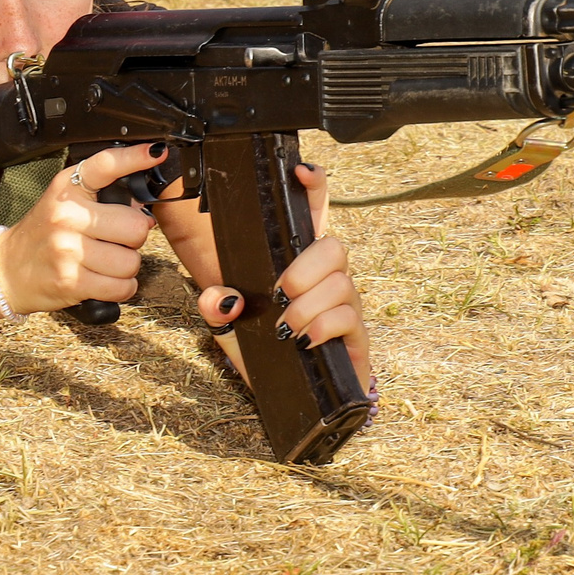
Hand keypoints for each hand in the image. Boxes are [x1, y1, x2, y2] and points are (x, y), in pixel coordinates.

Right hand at [0, 142, 162, 314]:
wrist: (6, 270)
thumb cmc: (42, 235)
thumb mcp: (64, 202)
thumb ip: (102, 198)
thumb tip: (144, 210)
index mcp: (67, 188)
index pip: (105, 165)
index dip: (134, 158)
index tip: (155, 152)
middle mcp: (67, 215)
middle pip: (135, 226)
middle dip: (133, 238)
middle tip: (115, 240)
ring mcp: (67, 249)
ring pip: (131, 261)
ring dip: (126, 266)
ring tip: (106, 262)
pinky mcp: (71, 281)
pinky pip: (121, 287)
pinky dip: (121, 287)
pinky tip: (105, 279)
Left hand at [197, 161, 373, 391]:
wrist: (295, 401)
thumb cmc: (267, 353)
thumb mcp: (232, 328)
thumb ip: (217, 308)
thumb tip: (220, 297)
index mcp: (298, 264)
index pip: (314, 214)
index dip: (314, 188)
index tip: (301, 173)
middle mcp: (327, 278)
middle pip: (333, 245)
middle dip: (304, 267)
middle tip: (280, 293)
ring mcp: (345, 305)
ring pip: (341, 282)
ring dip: (307, 307)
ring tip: (285, 329)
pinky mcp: (356, 336)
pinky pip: (349, 317)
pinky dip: (322, 328)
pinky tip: (304, 342)